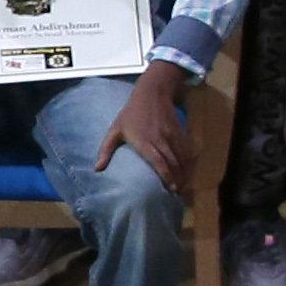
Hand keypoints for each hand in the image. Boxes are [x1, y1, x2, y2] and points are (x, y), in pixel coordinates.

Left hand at [103, 62, 192, 192]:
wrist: (152, 93)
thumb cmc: (130, 113)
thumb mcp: (115, 129)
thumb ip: (106, 149)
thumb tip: (97, 169)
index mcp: (144, 140)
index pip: (158, 161)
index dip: (166, 175)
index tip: (169, 187)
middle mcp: (160, 139)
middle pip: (173, 162)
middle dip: (177, 178)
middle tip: (176, 192)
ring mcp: (172, 135)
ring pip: (182, 157)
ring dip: (184, 172)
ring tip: (182, 185)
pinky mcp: (179, 131)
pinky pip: (186, 149)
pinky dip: (188, 161)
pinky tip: (187, 170)